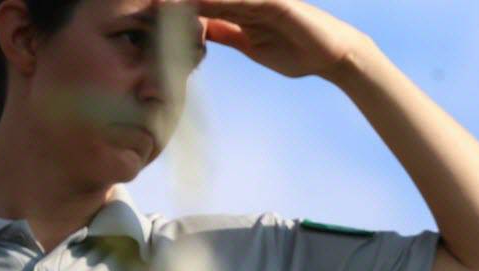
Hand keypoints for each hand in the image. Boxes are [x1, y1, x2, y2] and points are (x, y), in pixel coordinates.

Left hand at [163, 0, 361, 79]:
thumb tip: (199, 29)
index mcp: (237, 9)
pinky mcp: (276, 2)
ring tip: (168, 0)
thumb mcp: (251, 45)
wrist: (332, 56)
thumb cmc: (296, 52)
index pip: (199, 4)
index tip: (147, 8)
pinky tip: (202, 0)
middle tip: (147, 1)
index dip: (175, 6)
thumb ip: (225, 32)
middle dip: (179, 0)